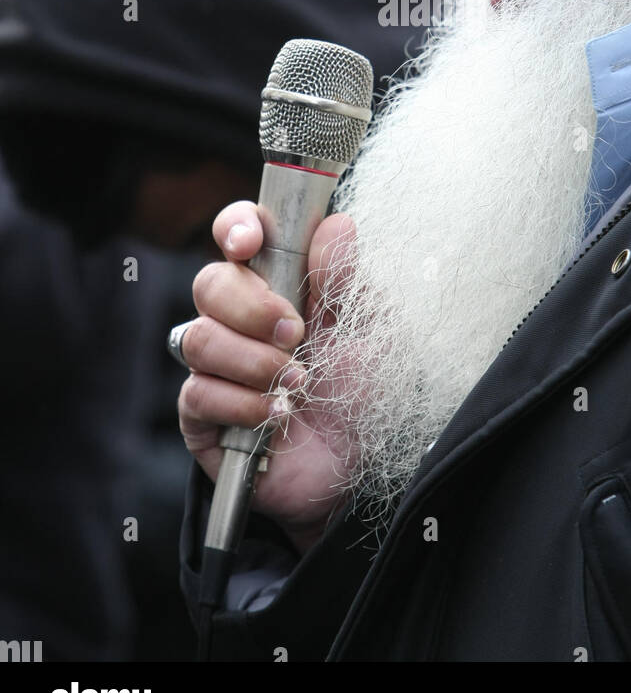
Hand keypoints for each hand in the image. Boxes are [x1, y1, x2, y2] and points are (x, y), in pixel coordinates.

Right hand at [177, 201, 356, 549]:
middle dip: (252, 307)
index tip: (249, 243)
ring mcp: (215, 365)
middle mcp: (238, 317)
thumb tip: (336, 225)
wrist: (358, 467)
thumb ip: (348, 280)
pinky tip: (276, 417)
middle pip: (209, 283)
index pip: (237, 234)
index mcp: (278, 282)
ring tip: (297, 383)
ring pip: (198, 338)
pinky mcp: (201, 415)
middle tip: (296, 334)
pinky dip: (242, 404)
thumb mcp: (371, 330)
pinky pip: (197, 393)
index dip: (235, 227)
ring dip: (253, 361)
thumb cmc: (364, 390)